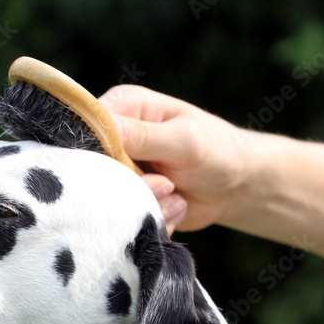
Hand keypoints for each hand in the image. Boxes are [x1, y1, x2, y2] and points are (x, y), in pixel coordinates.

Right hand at [99, 85, 254, 233]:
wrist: (237, 187)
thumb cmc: (217, 151)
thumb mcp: (183, 141)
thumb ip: (143, 136)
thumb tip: (101, 127)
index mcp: (123, 107)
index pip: (87, 127)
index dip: (97, 152)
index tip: (127, 169)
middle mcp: (114, 137)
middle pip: (94, 167)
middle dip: (129, 184)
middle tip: (165, 184)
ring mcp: (119, 169)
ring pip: (108, 197)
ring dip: (146, 203)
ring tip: (174, 193)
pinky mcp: (126, 196)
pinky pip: (124, 217)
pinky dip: (151, 217)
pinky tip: (174, 206)